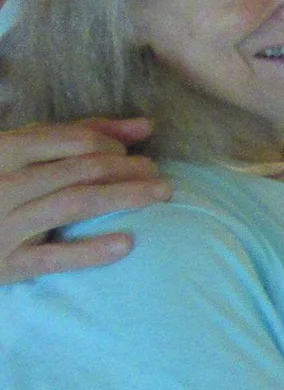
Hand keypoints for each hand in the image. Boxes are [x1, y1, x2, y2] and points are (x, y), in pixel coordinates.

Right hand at [0, 118, 167, 285]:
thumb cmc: (0, 184)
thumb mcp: (25, 151)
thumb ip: (81, 133)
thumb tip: (146, 126)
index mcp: (6, 150)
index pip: (75, 140)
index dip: (114, 147)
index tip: (133, 156)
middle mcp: (4, 184)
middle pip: (82, 170)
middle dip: (130, 170)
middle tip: (160, 179)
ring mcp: (3, 224)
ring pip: (74, 204)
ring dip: (125, 197)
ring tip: (161, 195)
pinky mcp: (6, 263)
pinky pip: (52, 257)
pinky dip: (90, 251)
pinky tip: (126, 244)